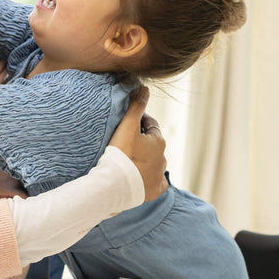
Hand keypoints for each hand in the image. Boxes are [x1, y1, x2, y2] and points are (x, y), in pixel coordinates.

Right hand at [108, 86, 167, 201]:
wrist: (116, 183)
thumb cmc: (121, 153)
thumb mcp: (128, 125)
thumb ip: (136, 105)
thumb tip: (144, 87)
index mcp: (158, 141)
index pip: (151, 126)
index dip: (140, 122)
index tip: (129, 122)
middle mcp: (162, 158)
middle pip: (153, 145)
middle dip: (143, 142)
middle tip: (126, 141)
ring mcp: (159, 176)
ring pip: (154, 164)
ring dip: (145, 160)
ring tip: (130, 160)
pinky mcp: (155, 191)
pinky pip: (156, 183)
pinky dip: (151, 179)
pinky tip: (143, 179)